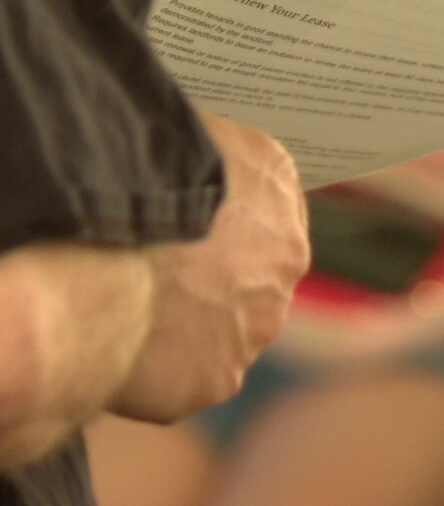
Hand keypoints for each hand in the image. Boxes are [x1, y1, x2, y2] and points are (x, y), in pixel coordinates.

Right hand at [111, 112, 309, 421]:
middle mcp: (287, 255)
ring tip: (130, 303)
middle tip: (152, 265)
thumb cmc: (121, 185)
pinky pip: (195, 368)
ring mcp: (260, 320)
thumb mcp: (169, 130)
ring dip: (189, 315)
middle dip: (209, 267)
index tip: (185, 217)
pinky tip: (125, 342)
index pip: (261, 194)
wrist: (94, 264)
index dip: (217, 207)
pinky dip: (163, 361)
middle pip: (252, 262)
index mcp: (276, 184)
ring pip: (228, 319)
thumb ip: (195, 146)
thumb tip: (185, 151)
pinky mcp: (223, 374)